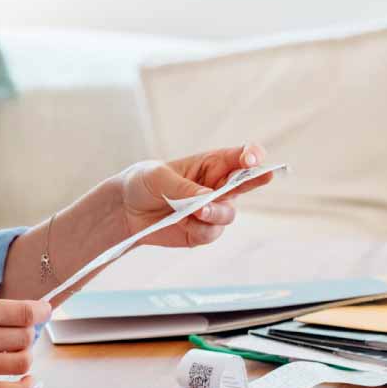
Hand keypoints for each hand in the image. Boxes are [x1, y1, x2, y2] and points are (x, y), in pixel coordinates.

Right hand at [0, 296, 48, 387]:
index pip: (24, 311)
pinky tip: (26, 382)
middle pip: (25, 337)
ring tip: (14, 355)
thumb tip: (7, 315)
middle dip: (27, 334)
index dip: (41, 311)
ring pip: (21, 362)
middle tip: (17, 334)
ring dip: (24, 358)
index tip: (45, 310)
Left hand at [112, 143, 271, 248]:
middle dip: (256, 179)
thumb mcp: (158, 177)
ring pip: (228, 213)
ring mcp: (211, 210)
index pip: (240, 156)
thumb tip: (208, 198)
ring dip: (216, 212)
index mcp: (210, 164)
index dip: (252, 155)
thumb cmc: (143, 183)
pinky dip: (201, 228)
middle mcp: (216, 186)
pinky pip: (211, 232)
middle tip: (261, 176)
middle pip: (247, 182)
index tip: (251, 160)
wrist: (125, 211)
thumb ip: (184, 188)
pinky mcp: (201, 231)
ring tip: (198, 211)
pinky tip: (185, 223)